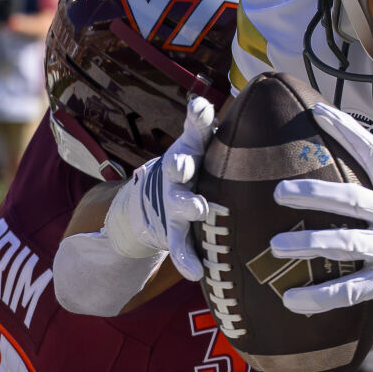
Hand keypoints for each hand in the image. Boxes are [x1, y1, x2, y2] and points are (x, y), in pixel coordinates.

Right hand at [108, 96, 214, 278]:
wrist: (155, 204)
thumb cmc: (196, 169)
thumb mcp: (201, 146)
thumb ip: (206, 126)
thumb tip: (217, 99)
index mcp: (191, 151)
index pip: (195, 130)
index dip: (198, 118)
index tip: (202, 107)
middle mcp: (179, 175)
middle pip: (179, 167)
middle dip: (181, 165)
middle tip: (184, 164)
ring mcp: (174, 204)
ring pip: (181, 205)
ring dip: (189, 206)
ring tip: (200, 209)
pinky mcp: (174, 232)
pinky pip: (181, 247)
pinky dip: (187, 260)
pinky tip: (195, 272)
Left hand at [270, 103, 372, 332]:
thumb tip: (341, 180)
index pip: (372, 152)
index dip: (345, 130)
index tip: (316, 111)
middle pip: (351, 199)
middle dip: (313, 194)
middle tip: (278, 192)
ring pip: (345, 243)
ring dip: (308, 243)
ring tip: (276, 245)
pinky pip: (349, 289)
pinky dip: (319, 295)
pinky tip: (291, 298)